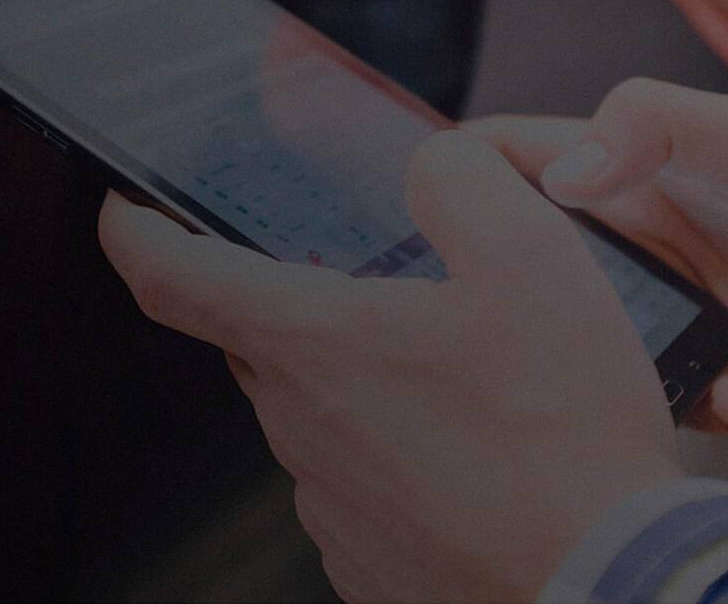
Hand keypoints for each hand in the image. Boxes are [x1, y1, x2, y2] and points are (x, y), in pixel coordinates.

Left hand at [100, 131, 681, 601]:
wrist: (604, 586)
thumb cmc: (564, 438)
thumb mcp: (533, 262)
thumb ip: (460, 183)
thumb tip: (429, 166)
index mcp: (314, 344)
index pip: (171, 277)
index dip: (134, 232)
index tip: (123, 211)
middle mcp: (298, 426)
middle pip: (263, 339)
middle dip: (308, 304)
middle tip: (385, 287)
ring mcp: (328, 501)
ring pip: (320, 410)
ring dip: (368, 382)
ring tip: (467, 380)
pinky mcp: (366, 556)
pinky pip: (361, 479)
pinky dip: (401, 452)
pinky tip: (478, 452)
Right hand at [466, 80, 727, 429]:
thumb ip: (650, 125)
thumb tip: (559, 174)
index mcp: (611, 174)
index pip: (497, 162)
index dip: (450, 178)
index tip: (430, 218)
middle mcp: (616, 245)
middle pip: (514, 264)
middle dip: (502, 294)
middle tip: (513, 323)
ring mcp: (650, 310)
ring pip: (569, 343)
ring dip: (589, 362)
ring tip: (627, 368)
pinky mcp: (691, 372)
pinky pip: (650, 399)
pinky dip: (680, 403)